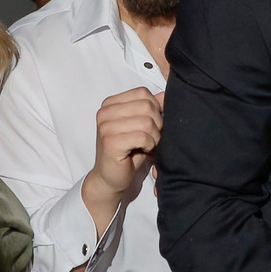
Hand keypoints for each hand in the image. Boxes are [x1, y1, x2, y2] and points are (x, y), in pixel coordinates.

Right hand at [81, 87, 162, 230]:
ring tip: (148, 145)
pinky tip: (143, 151)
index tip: (152, 125)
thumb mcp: (141, 125)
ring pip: (147, 122)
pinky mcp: (110, 142)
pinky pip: (142, 136)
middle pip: (147, 106)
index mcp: (110, 104)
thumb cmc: (127, 152)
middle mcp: (105, 112)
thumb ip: (151, 108)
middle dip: (157, 124)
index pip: (143, 93)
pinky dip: (149, 145)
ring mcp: (106, 127)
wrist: (110, 178)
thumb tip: (165, 95)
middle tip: (152, 138)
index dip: (155, 109)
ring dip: (154, 137)